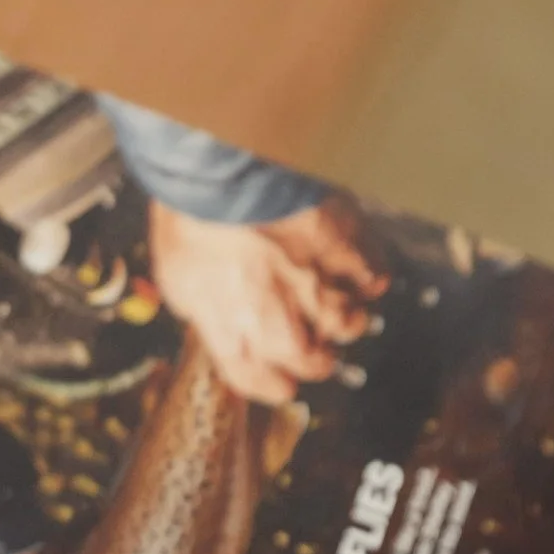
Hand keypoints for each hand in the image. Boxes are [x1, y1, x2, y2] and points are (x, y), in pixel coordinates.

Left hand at [145, 198, 388, 407]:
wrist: (223, 168)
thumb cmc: (192, 218)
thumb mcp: (179, 278)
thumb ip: (208, 313)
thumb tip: (219, 322)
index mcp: (237, 340)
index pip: (268, 385)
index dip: (276, 379)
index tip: (281, 373)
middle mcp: (283, 327)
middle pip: (316, 364)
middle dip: (315, 350)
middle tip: (310, 330)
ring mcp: (320, 292)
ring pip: (351, 325)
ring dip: (344, 312)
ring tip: (333, 292)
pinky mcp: (349, 254)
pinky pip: (374, 277)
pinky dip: (367, 272)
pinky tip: (355, 262)